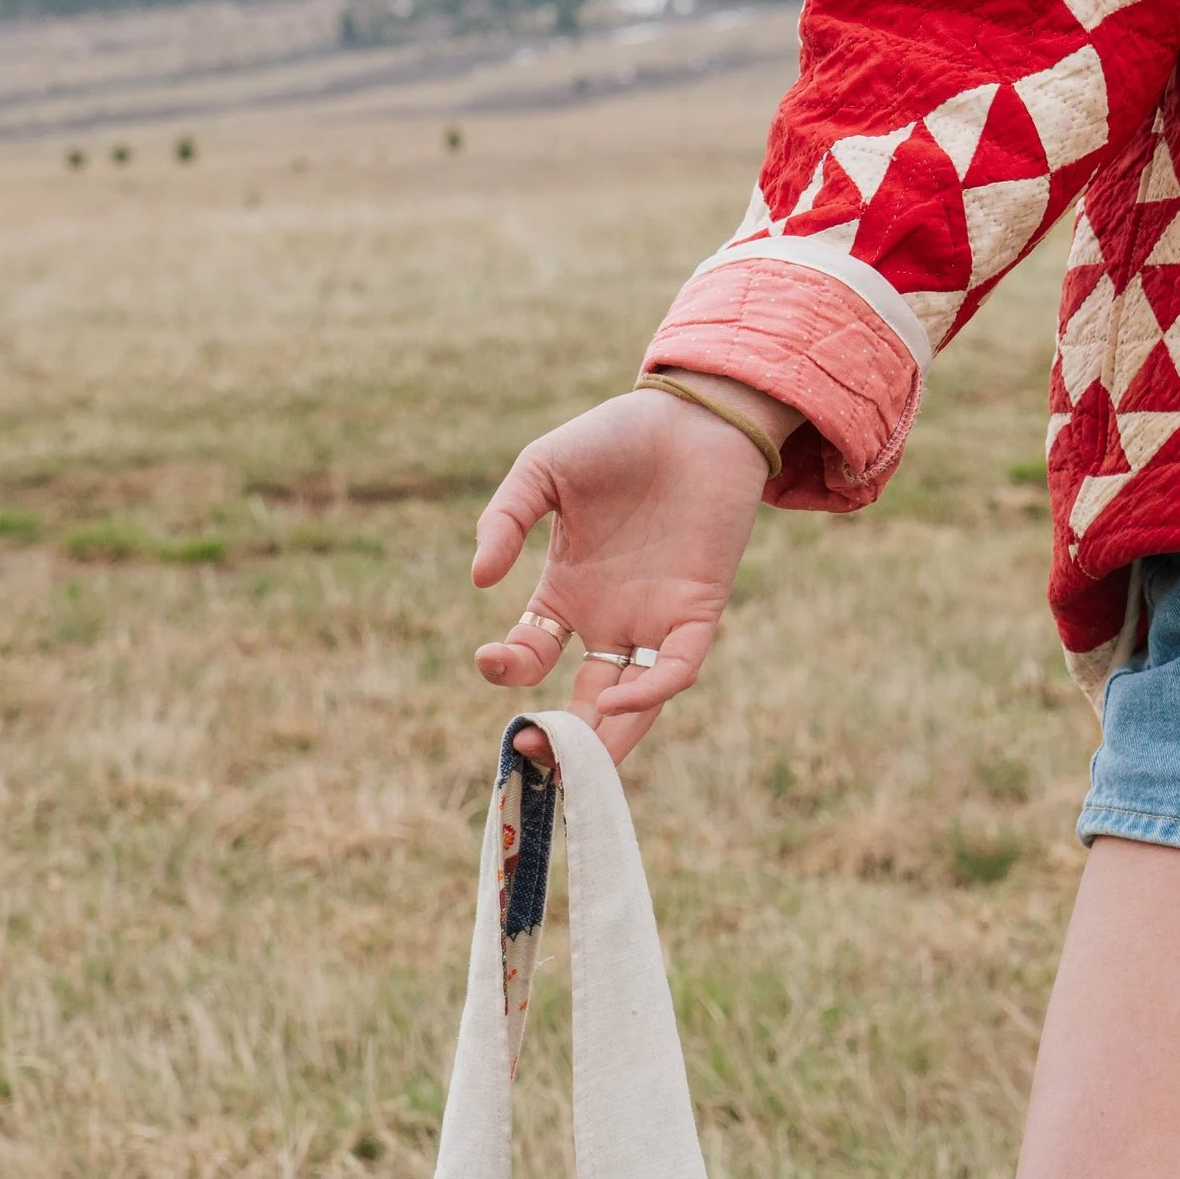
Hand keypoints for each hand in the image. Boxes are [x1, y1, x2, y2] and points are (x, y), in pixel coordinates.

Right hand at [471, 377, 793, 761]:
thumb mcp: (542, 470)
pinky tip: (615, 701)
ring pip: (632, 699)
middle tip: (531, 750)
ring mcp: (654, 616)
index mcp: (567, 591)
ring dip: (606, 737)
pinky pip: (676, 666)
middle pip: (584, 697)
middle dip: (558, 732)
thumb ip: (505, 518)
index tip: (492, 660)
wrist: (692, 415)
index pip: (532, 654)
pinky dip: (650, 692)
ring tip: (575, 763)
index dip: (509, 668)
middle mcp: (610, 615)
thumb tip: (480, 579)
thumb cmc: (616, 437)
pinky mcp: (699, 608)